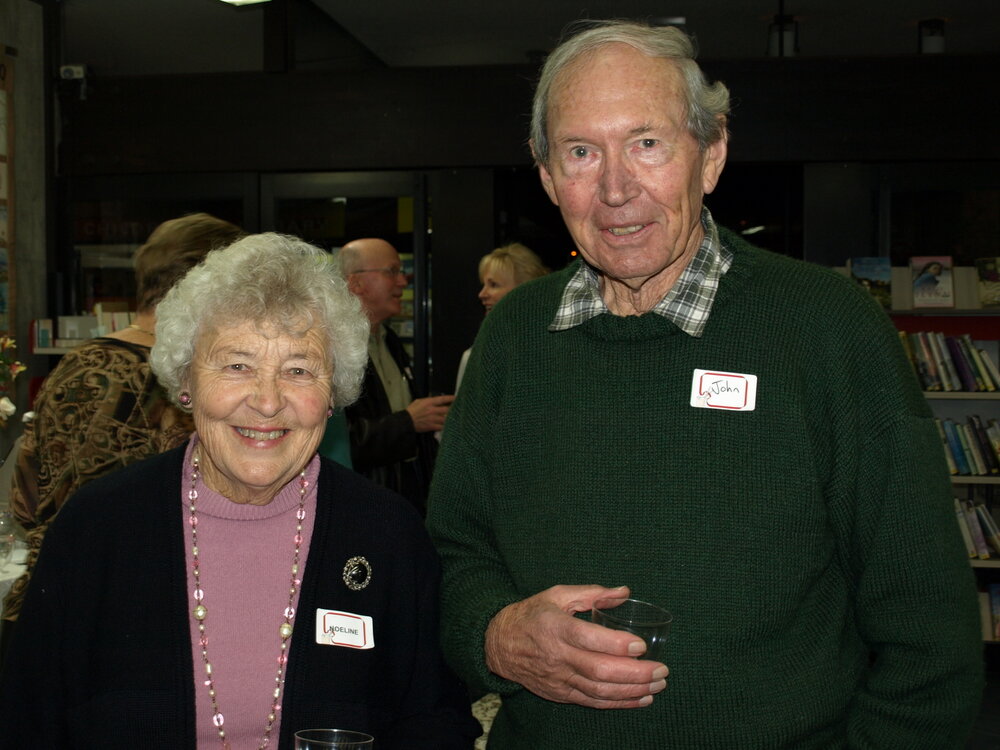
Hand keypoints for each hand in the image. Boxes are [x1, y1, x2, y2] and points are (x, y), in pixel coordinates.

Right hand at [406, 394, 453, 432]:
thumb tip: (435, 400)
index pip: (443, 399)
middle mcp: (432, 410)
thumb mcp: (419, 401)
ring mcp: (433, 419)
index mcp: (429, 402)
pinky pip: (442, 426)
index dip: (451, 398)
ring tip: (455, 417)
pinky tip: (449, 425)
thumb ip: (428, 400)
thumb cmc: (412, 411)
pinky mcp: (432, 426)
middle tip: (457, 408)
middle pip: (447, 409)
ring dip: (451, 418)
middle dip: (453, 409)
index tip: (456, 398)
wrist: (406, 421)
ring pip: (446, 418)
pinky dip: (446, 426)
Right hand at [484, 585, 668, 708]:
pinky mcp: (561, 693)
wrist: (499, 645)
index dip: (616, 644)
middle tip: (661, 669)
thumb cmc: (531, 615)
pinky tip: (641, 699)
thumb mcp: (557, 595)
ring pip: (599, 690)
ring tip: (657, 685)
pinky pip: (593, 702)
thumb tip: (623, 591)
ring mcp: (559, 678)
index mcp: (555, 627)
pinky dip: (619, 703)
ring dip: (632, 691)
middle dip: (634, 673)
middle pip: (598, 670)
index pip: (588, 639)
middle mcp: (557, 656)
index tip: (641, 645)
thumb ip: (592, 593)